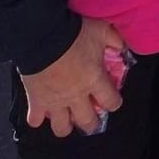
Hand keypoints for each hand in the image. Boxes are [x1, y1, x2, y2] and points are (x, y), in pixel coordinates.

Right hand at [19, 17, 127, 136]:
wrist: (42, 35)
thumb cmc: (73, 32)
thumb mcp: (101, 30)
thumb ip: (114, 40)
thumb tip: (122, 47)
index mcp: (94, 80)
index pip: (111, 102)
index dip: (114, 103)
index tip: (112, 101)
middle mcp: (77, 96)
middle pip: (87, 121)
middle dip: (91, 123)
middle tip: (90, 119)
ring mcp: (56, 101)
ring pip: (62, 128)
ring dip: (66, 126)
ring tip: (66, 119)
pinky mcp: (36, 101)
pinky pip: (36, 120)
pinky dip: (38, 118)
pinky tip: (40, 113)